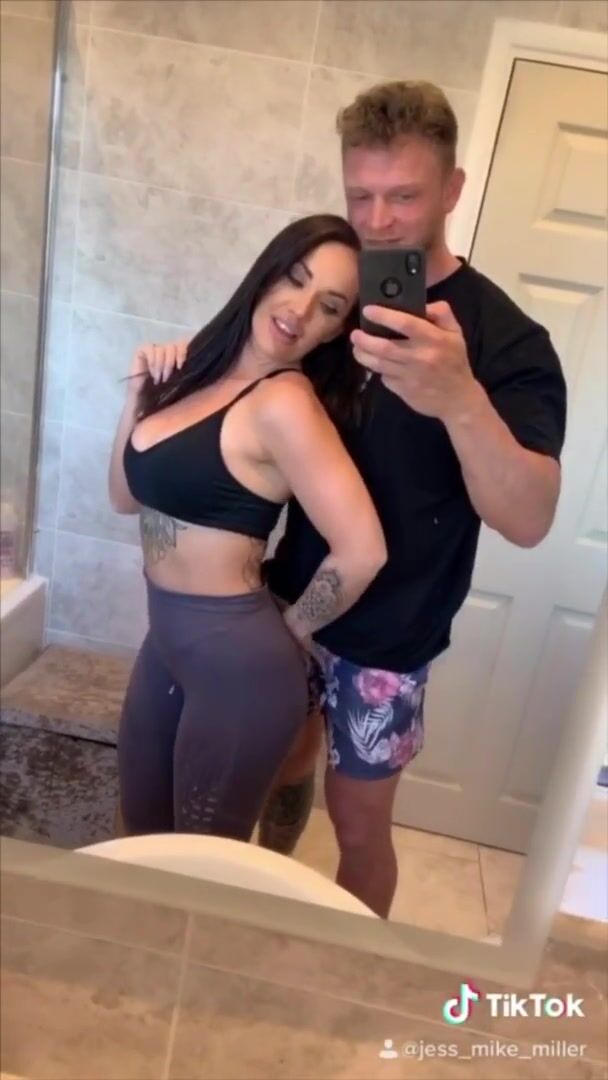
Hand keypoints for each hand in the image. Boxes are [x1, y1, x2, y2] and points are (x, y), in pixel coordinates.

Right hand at [127, 339, 188, 391]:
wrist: (142, 398)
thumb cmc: (161, 391)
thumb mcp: (176, 380)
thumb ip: (182, 370)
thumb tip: (192, 365)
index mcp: (175, 355)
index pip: (182, 344)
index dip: (182, 352)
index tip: (180, 367)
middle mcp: (165, 350)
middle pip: (172, 346)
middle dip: (170, 363)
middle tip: (166, 378)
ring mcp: (153, 349)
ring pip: (161, 349)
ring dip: (160, 365)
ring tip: (158, 379)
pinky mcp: (142, 350)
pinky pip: (150, 349)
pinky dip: (152, 361)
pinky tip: (152, 372)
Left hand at [350, 301, 479, 422]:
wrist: (458, 399)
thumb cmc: (455, 361)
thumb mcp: (456, 333)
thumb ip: (441, 313)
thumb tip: (420, 303)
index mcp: (434, 340)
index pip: (406, 323)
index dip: (384, 316)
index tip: (367, 310)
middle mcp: (420, 357)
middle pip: (384, 347)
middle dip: (364, 339)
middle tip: (355, 333)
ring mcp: (410, 376)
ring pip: (378, 364)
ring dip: (363, 354)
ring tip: (357, 347)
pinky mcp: (403, 391)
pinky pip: (384, 378)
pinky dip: (378, 370)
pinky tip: (376, 363)